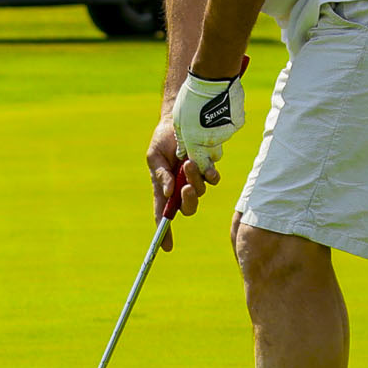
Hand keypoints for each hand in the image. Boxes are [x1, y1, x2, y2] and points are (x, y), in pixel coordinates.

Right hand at [145, 122, 206, 246]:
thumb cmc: (163, 140)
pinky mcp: (207, 168)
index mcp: (164, 188)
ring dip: (194, 179)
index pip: (163, 214)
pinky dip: (210, 175)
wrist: (178, 119)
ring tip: (188, 162)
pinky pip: (212, 180)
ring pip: (199, 192)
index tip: (166, 247)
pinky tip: (206, 167)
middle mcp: (180, 187)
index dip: (164, 232)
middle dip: (187, 201)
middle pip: (187, 208)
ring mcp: (195, 179)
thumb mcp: (154, 156)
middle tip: (185, 187)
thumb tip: (168, 193)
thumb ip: (160, 174)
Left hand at [171, 63, 245, 180]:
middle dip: (209, 151)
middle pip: (214, 156)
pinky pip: (230, 127)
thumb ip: (182, 139)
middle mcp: (213, 141)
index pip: (199, 165)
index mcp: (196, 142)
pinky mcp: (238, 123)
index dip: (198, 164)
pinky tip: (220, 108)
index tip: (196, 159)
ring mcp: (227, 132)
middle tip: (203, 135)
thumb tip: (182, 154)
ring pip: (222, 139)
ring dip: (216, 133)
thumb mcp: (180, 119)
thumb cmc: (191, 97)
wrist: (212, 78)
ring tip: (209, 114)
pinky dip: (226, 121)